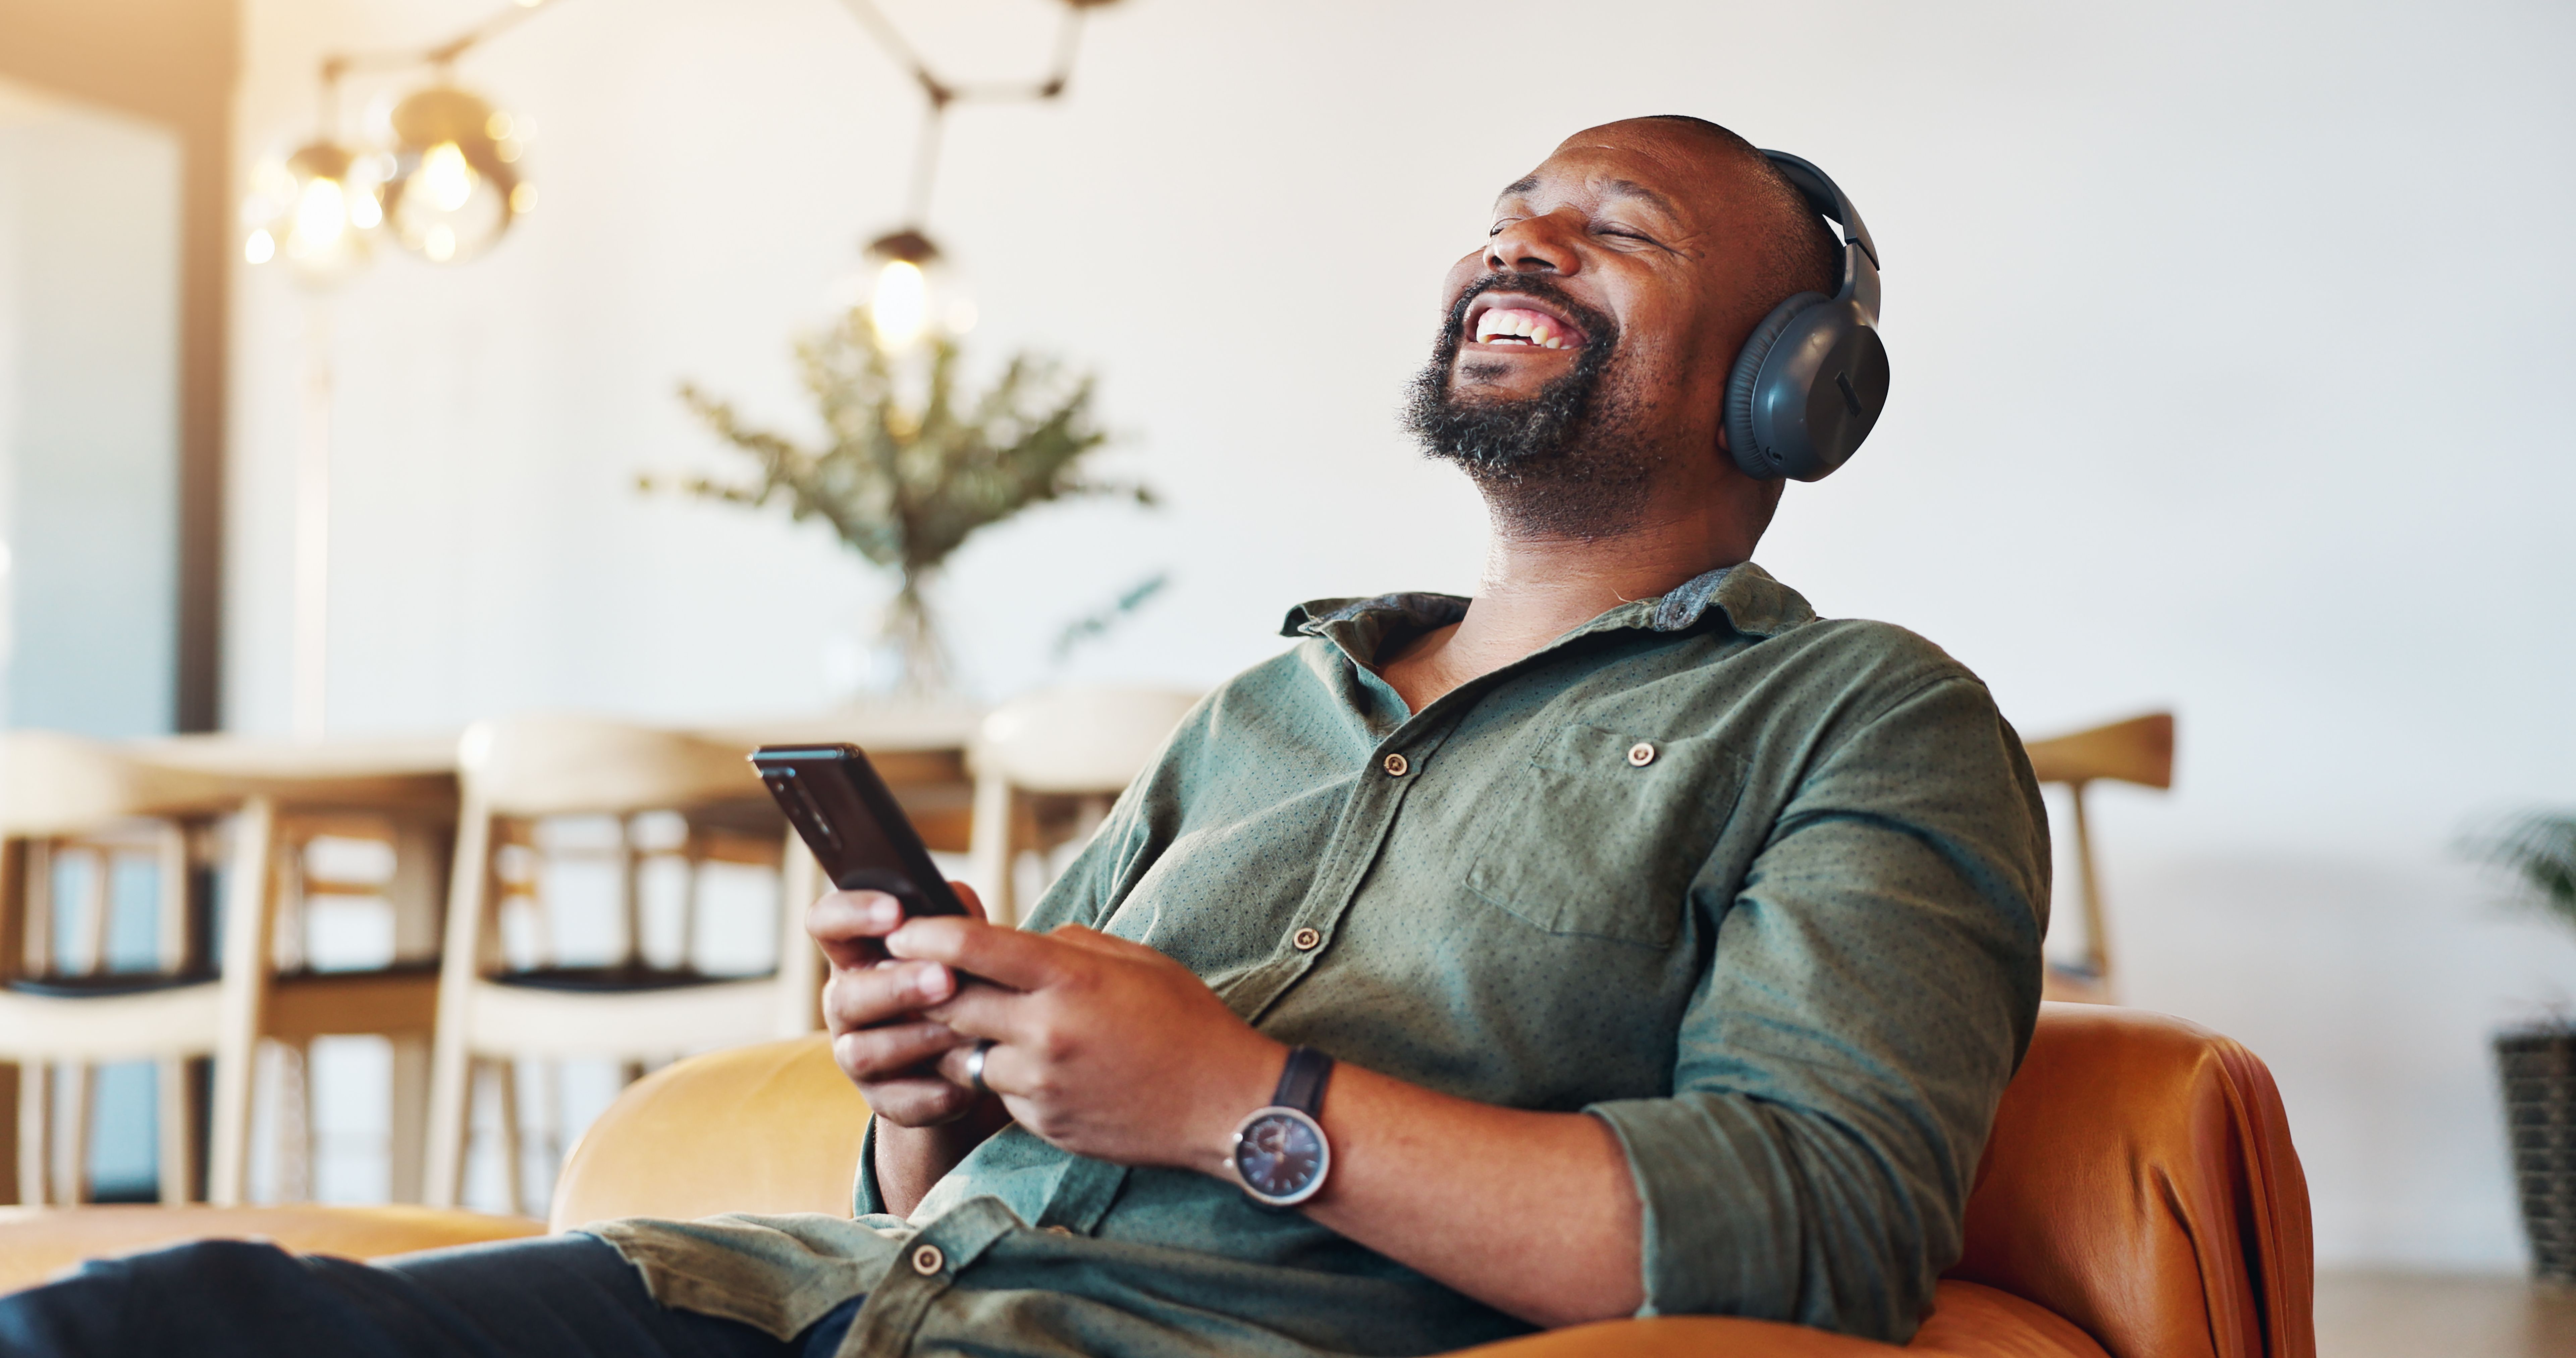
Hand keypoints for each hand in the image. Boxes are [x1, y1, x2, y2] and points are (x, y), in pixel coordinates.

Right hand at [809, 881, 994, 1128]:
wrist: (970, 1053)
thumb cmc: (960, 978)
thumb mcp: (957, 943)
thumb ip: (952, 915)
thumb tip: (953, 898)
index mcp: (856, 954)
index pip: (826, 923)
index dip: (851, 914)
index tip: (895, 911)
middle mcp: (846, 1004)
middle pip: (846, 995)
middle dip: (896, 987)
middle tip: (945, 978)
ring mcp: (858, 1055)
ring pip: (864, 1052)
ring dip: (915, 1039)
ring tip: (965, 1030)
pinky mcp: (884, 1099)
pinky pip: (898, 1102)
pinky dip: (933, 1094)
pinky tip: (968, 1084)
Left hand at [889, 917, 1285, 1172]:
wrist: (1225, 1105)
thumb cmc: (1186, 1022)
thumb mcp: (1136, 961)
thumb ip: (1071, 944)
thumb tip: (1022, 941)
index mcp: (1071, 979)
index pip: (974, 948)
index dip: (928, 934)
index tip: (901, 931)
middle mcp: (1047, 1032)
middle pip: (952, 1004)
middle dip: (932, 989)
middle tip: (921, 977)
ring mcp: (1043, 1084)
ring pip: (970, 1054)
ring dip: (971, 1036)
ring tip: (994, 1022)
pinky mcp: (1044, 1124)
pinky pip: (1002, 1093)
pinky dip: (1006, 1074)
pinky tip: (1040, 1064)